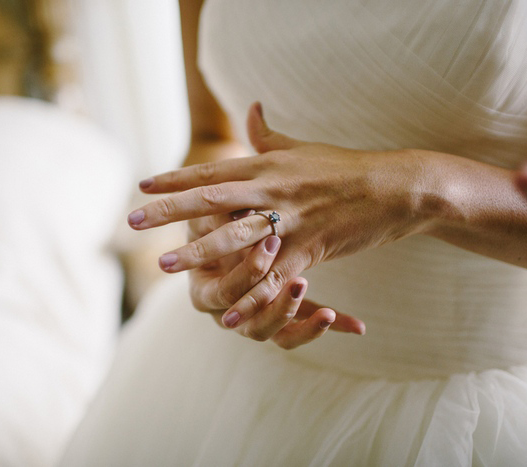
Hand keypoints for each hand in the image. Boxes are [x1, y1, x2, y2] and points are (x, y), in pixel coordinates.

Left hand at [129, 102, 425, 331]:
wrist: (394, 187)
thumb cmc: (345, 167)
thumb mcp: (302, 148)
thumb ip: (268, 135)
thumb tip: (251, 107)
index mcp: (267, 166)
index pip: (211, 171)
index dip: (175, 179)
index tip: (142, 186)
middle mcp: (273, 189)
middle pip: (212, 200)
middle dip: (170, 211)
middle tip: (132, 220)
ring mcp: (291, 220)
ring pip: (236, 238)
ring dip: (198, 253)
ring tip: (164, 263)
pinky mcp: (311, 248)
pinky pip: (275, 276)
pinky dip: (251, 296)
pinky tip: (227, 313)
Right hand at [184, 211, 364, 348]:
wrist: (217, 233)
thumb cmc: (209, 223)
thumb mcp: (210, 218)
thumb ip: (219, 218)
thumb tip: (242, 208)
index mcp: (204, 294)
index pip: (225, 295)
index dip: (246, 274)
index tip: (270, 246)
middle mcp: (228, 315)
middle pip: (252, 326)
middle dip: (278, 304)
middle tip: (300, 281)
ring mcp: (257, 319)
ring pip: (280, 337)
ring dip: (304, 327)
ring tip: (327, 315)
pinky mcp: (284, 315)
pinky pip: (306, 326)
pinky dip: (331, 325)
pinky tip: (358, 326)